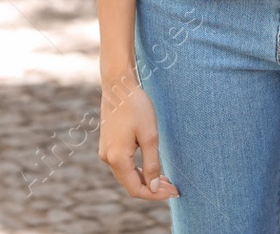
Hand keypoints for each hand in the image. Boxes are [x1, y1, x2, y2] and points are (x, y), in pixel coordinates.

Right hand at [99, 81, 178, 199]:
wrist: (118, 85)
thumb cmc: (136, 107)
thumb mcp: (150, 136)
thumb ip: (152, 164)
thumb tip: (154, 188)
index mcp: (117, 158)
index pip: (136, 189)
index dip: (155, 195)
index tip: (174, 192)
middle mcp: (107, 158)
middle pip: (130, 184)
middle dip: (152, 188)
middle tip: (174, 187)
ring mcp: (106, 151)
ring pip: (127, 175)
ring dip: (146, 179)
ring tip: (166, 179)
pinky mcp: (108, 144)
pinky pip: (123, 164)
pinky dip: (137, 169)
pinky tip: (151, 167)